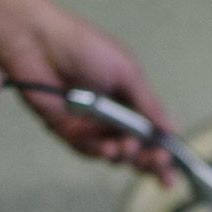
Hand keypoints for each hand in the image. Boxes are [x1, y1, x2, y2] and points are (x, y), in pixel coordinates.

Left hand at [0, 10, 177, 186]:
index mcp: (130, 98)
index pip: (152, 132)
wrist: (38, 40)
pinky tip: (109, 150)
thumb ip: (149, 105)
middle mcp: (111, 114)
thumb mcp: (128, 73)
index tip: (171, 171)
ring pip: (114, 154)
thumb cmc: (84, 47)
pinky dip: (100, 153)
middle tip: (156, 161)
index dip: (163, 152)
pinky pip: (87, 150)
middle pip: (136, 149)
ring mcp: (89, 124)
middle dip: (148, 160)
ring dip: (125, 155)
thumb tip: (173, 130)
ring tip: (127, 147)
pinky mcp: (66, 130)